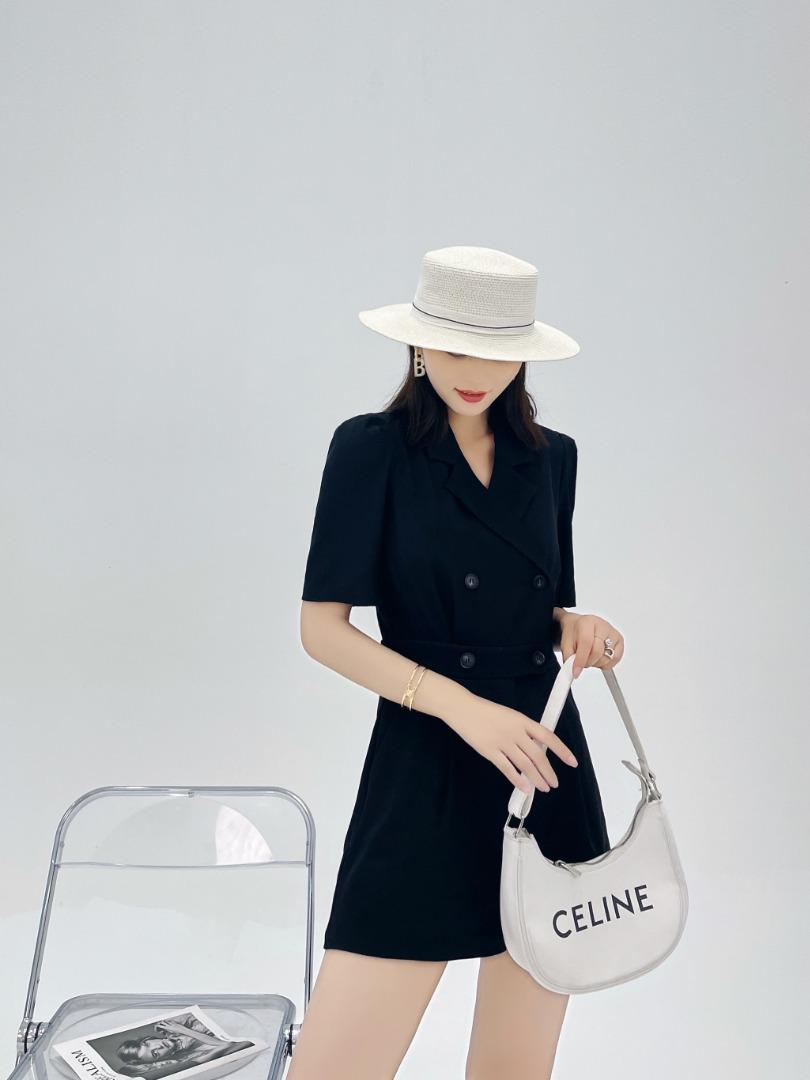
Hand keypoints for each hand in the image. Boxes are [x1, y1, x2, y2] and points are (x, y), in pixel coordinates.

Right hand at [443, 694, 578, 794]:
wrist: (463, 708)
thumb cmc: (486, 711)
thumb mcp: (510, 715)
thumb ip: (523, 730)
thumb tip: (537, 747)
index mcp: (522, 720)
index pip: (547, 736)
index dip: (561, 750)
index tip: (572, 761)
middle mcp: (515, 732)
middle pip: (537, 755)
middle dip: (548, 772)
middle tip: (554, 783)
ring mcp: (502, 742)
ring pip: (525, 765)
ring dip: (537, 778)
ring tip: (544, 788)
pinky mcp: (490, 751)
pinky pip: (507, 769)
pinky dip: (518, 780)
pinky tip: (525, 788)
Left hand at [557, 610, 624, 677]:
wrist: (580, 626)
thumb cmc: (574, 633)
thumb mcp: (565, 643)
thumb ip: (569, 657)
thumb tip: (574, 671)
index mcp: (587, 623)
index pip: (586, 642)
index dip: (581, 659)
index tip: (576, 672)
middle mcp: (602, 626)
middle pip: (597, 652)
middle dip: (587, 662)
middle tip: (581, 662)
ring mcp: (613, 633)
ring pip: (608, 657)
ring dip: (596, 663)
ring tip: (589, 656)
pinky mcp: (620, 641)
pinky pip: (616, 659)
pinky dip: (606, 663)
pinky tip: (598, 658)